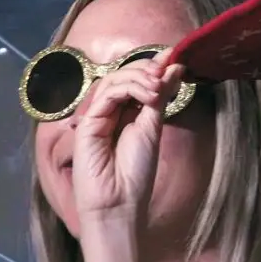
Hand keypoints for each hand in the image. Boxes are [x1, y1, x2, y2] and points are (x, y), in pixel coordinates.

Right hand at [72, 48, 184, 224]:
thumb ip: (160, 97)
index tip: (174, 57)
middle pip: (123, 75)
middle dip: (147, 68)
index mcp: (126, 113)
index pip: (136, 80)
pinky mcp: (86, 123)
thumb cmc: (136, 174)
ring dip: (139, 77)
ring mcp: (96, 116)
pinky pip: (105, 95)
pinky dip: (129, 88)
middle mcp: (109, 112)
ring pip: (113, 80)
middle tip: (166, 72)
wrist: (119, 204)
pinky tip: (148, 95)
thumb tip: (174, 67)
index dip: (153, 66)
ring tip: (158, 88)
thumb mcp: (153, 128)